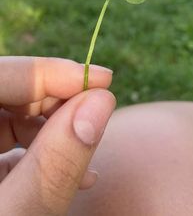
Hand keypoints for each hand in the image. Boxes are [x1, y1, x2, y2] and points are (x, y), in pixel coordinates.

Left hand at [0, 56, 114, 214]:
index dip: (49, 71)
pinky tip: (74, 172)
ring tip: (90, 149)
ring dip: (57, 128)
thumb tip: (100, 102)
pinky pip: (10, 143)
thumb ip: (53, 162)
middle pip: (9, 92)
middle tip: (99, 110)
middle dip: (58, 99)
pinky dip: (44, 153)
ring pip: (11, 116)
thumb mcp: (17, 214)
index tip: (102, 78)